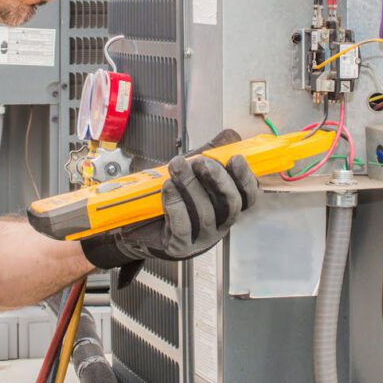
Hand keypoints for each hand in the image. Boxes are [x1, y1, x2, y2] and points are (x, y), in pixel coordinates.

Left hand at [81, 129, 259, 271]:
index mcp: (225, 207)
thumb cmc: (167, 196)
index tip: (235, 158)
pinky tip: (168, 188)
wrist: (134, 223)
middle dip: (218, 180)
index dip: (245, 178)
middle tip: (201, 162)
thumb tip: (230, 136)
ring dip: (191, 186)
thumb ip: (212, 153)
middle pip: (231, 205)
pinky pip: (183, 227)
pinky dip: (176, 204)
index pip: (247, 196)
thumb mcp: (192, 172)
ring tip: (177, 167)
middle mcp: (218, 225)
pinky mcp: (180, 246)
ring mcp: (201, 239)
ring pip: (206, 214)